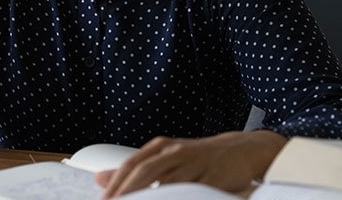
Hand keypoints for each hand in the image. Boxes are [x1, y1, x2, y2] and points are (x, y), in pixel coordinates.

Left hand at [95, 131, 289, 197]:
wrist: (241, 150)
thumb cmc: (198, 157)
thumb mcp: (164, 158)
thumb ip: (135, 169)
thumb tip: (100, 178)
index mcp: (161, 147)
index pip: (132, 165)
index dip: (116, 184)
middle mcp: (177, 152)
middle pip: (146, 172)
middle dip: (128, 192)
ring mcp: (196, 164)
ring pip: (169, 184)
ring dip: (151, 198)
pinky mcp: (214, 177)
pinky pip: (194, 192)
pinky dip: (180, 198)